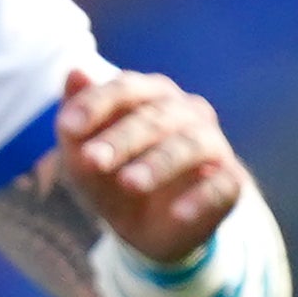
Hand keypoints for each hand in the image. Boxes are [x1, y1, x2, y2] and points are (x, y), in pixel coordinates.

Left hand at [48, 63, 243, 268]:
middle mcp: (187, 113)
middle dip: (121, 139)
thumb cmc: (111, 176)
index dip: (97, 104)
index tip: (68, 127)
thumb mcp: (82, 155)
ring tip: (129, 183)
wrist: (146, 226)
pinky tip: (178, 213)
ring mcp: (212, 146)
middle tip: (92, 161)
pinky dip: (200, 198)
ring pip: (189, 146)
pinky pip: (221, 185)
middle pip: (155, 118)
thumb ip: (75, 119)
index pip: (127, 89)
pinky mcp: (229, 181)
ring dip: (158, 164)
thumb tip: (75, 71)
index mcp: (150, 97)